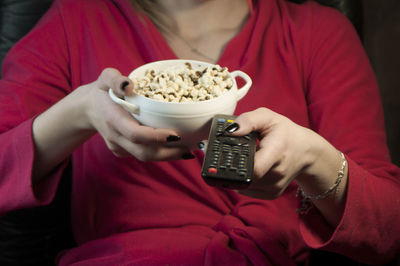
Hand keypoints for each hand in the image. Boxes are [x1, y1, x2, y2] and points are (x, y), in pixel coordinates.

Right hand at [84, 68, 191, 160]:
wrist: (87, 109)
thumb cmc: (101, 91)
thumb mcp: (104, 78)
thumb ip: (114, 79)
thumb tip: (129, 84)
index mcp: (113, 119)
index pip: (135, 134)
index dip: (156, 137)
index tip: (175, 134)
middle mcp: (115, 136)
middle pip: (143, 153)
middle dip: (168, 153)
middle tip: (190, 147)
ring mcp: (118, 146)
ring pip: (144, 157)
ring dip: (167, 157)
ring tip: (187, 150)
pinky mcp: (122, 151)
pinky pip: (141, 155)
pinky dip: (158, 153)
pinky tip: (173, 147)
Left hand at [226, 108, 341, 199]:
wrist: (305, 151)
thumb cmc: (284, 133)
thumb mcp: (268, 117)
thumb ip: (248, 120)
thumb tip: (230, 131)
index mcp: (276, 151)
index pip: (254, 168)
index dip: (236, 164)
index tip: (225, 155)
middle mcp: (277, 173)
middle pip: (245, 177)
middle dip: (233, 167)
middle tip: (231, 155)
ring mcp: (274, 187)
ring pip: (243, 185)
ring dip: (238, 174)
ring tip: (244, 160)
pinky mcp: (271, 194)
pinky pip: (247, 190)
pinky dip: (243, 180)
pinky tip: (248, 169)